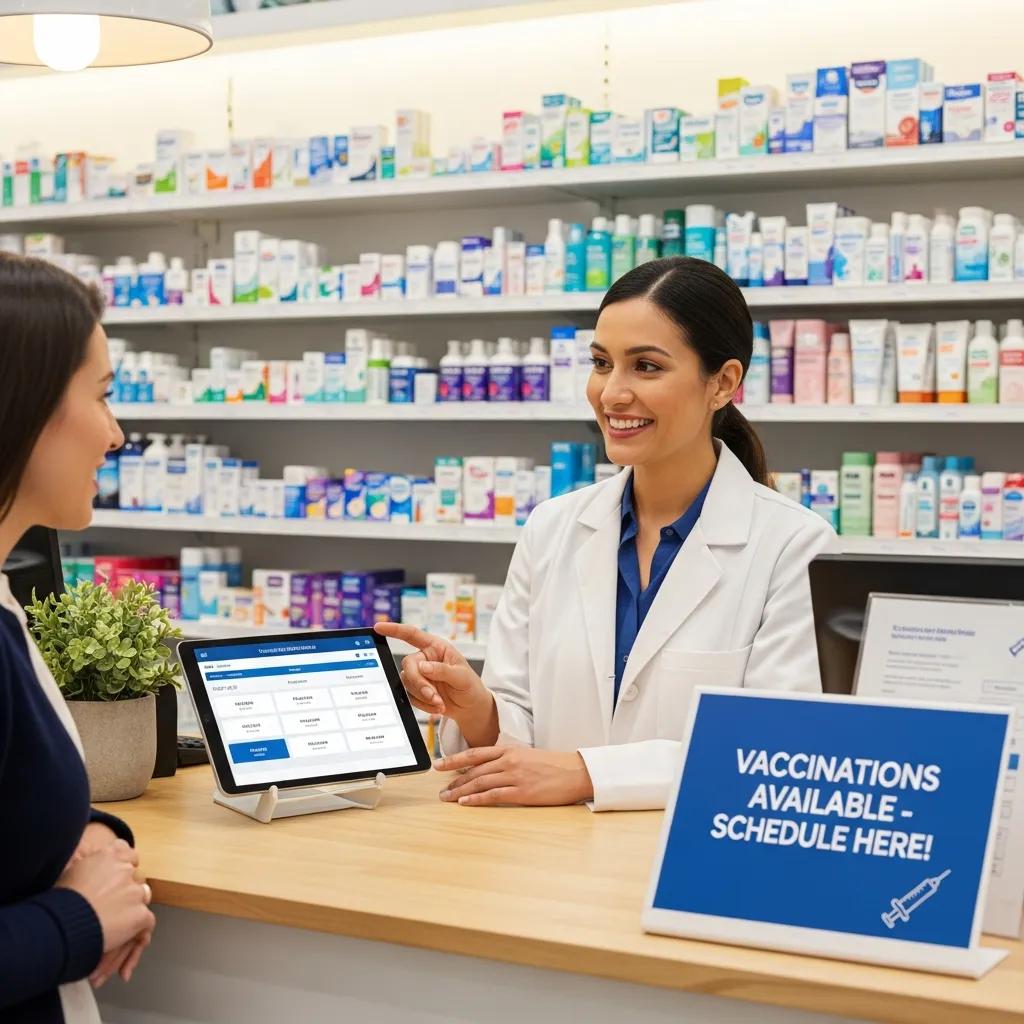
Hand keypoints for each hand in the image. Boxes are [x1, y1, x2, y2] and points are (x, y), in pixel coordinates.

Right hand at [67, 823, 153, 985]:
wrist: (62, 925)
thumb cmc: (58, 902)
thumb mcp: (69, 873)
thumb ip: (87, 867)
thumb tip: (86, 871)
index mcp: (108, 856)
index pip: (125, 851)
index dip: (123, 864)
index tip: (118, 875)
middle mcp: (125, 870)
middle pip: (135, 876)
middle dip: (127, 889)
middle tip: (113, 904)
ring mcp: (135, 892)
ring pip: (143, 898)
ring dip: (133, 908)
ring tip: (117, 923)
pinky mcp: (140, 915)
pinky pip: (147, 921)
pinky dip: (139, 929)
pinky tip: (127, 937)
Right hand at [374, 622, 496, 744]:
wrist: (470, 707)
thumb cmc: (470, 686)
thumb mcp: (462, 676)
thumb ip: (442, 670)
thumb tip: (423, 667)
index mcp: (436, 647)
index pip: (412, 635)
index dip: (395, 630)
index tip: (379, 627)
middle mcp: (424, 659)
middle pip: (408, 665)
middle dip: (419, 682)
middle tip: (432, 695)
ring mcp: (419, 676)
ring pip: (408, 683)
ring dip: (423, 696)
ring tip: (440, 703)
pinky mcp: (416, 691)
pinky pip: (410, 696)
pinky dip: (424, 704)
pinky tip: (437, 706)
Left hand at [435, 747, 593, 806]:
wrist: (576, 772)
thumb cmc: (554, 765)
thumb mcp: (528, 756)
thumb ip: (508, 760)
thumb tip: (489, 769)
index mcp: (510, 750)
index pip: (475, 754)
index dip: (455, 759)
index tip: (439, 764)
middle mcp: (509, 761)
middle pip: (474, 770)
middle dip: (454, 780)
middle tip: (440, 789)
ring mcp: (515, 776)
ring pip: (480, 782)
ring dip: (460, 791)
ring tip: (447, 798)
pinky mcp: (522, 792)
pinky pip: (493, 796)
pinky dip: (476, 799)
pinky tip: (465, 803)